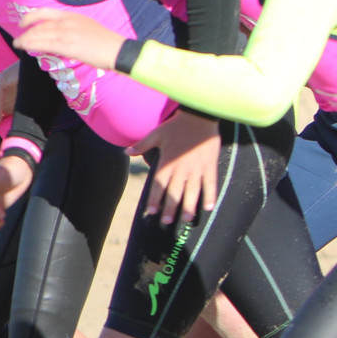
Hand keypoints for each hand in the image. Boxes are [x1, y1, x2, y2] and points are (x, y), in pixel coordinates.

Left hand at [13, 9, 122, 69]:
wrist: (116, 49)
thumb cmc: (104, 42)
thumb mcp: (85, 27)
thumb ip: (70, 28)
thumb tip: (56, 34)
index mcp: (72, 15)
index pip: (45, 12)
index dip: (31, 17)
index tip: (23, 23)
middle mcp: (67, 21)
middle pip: (40, 25)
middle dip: (27, 32)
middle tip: (19, 39)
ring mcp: (67, 33)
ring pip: (40, 34)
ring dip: (26, 39)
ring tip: (18, 44)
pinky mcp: (68, 45)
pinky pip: (44, 44)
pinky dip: (32, 45)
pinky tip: (25, 47)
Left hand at [134, 110, 219, 225]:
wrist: (198, 116)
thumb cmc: (175, 125)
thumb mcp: (156, 134)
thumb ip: (141, 145)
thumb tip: (126, 151)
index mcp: (167, 162)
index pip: (158, 185)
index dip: (154, 199)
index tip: (151, 211)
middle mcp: (181, 168)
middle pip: (174, 192)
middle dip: (170, 208)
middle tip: (167, 221)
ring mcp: (196, 168)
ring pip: (192, 191)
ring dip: (189, 205)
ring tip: (186, 219)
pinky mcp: (210, 165)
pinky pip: (210, 183)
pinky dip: (210, 195)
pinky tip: (208, 207)